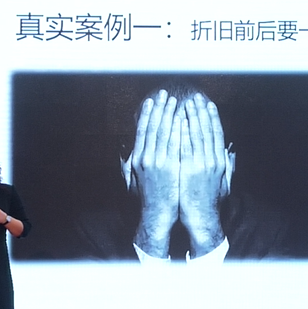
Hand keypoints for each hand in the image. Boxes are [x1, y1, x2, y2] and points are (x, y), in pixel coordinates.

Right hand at [124, 90, 181, 257]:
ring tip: (175, 101)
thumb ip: (129, 162)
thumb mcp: (133, 178)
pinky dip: (178, 131)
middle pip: (153, 128)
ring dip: (169, 115)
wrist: (157, 214)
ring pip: (164, 133)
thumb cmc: (149, 196)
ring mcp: (158, 163)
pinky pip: (175, 145)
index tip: (151, 100)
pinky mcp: (171, 169)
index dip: (147, 114)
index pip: (142, 130)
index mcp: (137, 158)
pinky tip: (182, 119)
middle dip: (159, 109)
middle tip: (165, 94)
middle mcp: (146, 158)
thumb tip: (125, 148)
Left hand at [179, 94, 226, 256]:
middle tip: (195, 97)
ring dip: (191, 117)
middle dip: (201, 112)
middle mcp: (212, 160)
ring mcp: (201, 165)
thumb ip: (228, 165)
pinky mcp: (189, 170)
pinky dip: (183, 132)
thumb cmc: (209, 202)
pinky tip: (179, 120)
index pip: (217, 134)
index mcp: (220, 162)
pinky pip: (185, 146)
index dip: (213, 117)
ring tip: (186, 103)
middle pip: (207, 130)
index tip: (208, 104)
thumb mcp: (224, 182)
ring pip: (196, 135)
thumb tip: (230, 151)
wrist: (201, 218)